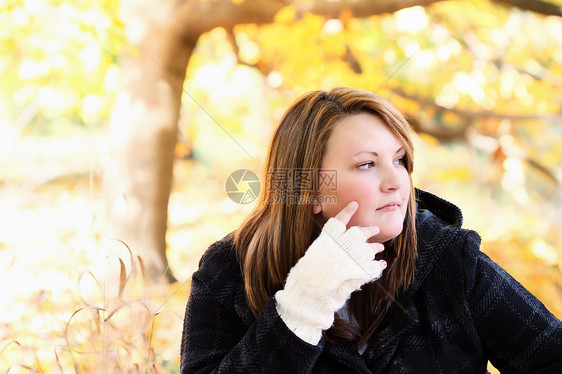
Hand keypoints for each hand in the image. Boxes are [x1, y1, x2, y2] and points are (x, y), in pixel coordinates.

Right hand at [275, 201, 386, 344]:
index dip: (347, 212)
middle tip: (375, 229)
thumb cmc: (307, 277)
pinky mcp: (358, 273)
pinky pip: (373, 267)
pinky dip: (378, 265)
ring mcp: (350, 259)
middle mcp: (339, 247)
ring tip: (379, 248)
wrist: (308, 295)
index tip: (355, 204)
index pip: (338, 221)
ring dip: (375, 247)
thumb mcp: (313, 257)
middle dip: (368, 230)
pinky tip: (382, 264)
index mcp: (326, 241)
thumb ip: (326, 249)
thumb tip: (338, 244)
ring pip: (368, 248)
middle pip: (358, 233)